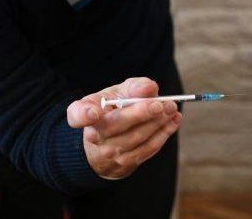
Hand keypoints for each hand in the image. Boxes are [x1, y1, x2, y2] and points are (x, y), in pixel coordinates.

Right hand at [66, 77, 181, 179]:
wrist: (108, 142)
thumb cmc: (112, 111)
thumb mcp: (117, 94)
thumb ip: (133, 87)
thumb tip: (149, 88)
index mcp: (85, 113)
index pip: (78, 115)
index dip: (84, 114)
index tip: (93, 112)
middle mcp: (94, 135)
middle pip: (117, 125)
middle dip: (142, 113)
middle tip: (161, 103)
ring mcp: (109, 152)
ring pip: (136, 137)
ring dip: (158, 123)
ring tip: (172, 109)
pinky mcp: (125, 163)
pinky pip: (147, 149)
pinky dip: (163, 134)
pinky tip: (173, 121)